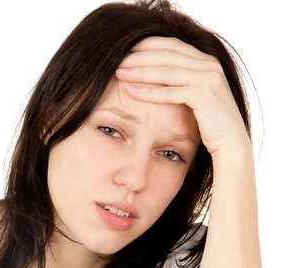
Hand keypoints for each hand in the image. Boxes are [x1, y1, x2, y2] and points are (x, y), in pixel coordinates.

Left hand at [115, 36, 249, 155]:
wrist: (230, 142)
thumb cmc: (210, 124)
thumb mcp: (196, 96)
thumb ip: (183, 81)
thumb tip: (158, 75)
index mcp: (207, 60)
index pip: (173, 45)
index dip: (149, 45)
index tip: (127, 49)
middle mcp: (209, 64)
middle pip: (167, 54)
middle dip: (140, 57)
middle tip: (119, 61)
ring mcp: (208, 77)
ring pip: (167, 71)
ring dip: (141, 71)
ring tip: (120, 74)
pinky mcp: (204, 94)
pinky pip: (171, 91)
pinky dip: (150, 91)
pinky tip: (132, 92)